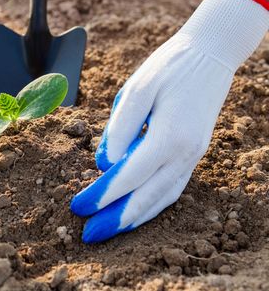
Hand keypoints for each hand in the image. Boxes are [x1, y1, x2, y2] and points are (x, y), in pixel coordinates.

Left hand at [70, 0, 268, 242]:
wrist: (211, 54)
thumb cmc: (169, 68)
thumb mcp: (136, 90)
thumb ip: (120, 129)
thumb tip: (104, 165)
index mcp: (169, 136)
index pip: (128, 177)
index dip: (102, 195)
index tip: (78, 207)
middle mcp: (185, 154)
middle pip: (146, 198)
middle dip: (115, 220)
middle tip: (87, 236)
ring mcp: (194, 156)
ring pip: (162, 199)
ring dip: (135, 219)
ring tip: (110, 231)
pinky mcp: (194, 153)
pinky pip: (173, 189)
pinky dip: (153, 205)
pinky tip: (136, 211)